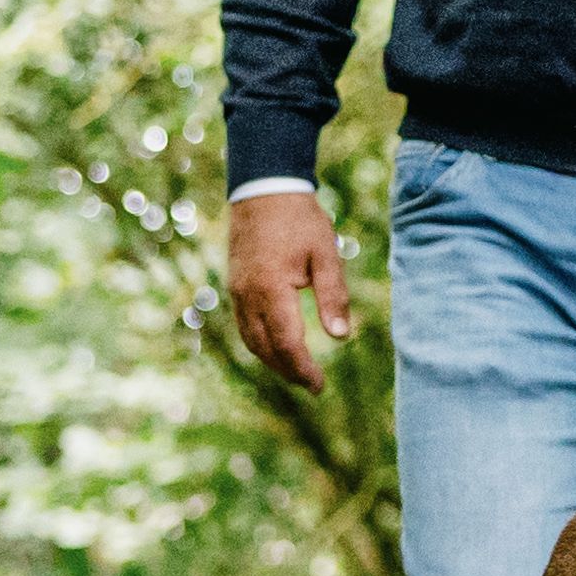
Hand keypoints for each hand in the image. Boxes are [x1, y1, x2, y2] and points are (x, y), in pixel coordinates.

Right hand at [224, 184, 349, 390]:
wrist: (263, 190)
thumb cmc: (300, 220)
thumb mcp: (325, 254)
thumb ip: (333, 296)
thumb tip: (340, 337)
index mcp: (272, 289)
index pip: (287, 342)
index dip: (302, 368)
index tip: (319, 385)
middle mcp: (249, 295)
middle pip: (266, 348)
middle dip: (288, 371)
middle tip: (312, 385)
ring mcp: (238, 291)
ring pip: (251, 340)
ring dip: (272, 361)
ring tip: (296, 372)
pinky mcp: (235, 285)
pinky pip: (244, 325)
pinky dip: (260, 343)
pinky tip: (277, 346)